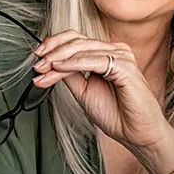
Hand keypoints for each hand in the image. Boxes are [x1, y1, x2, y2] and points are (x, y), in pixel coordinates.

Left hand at [32, 30, 169, 149]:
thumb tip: (50, 63)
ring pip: (82, 49)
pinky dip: (73, 63)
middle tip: (36, 65)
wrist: (136, 134)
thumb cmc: (117, 115)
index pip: (77, 40)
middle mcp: (116, 51)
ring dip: (58, 58)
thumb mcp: (84, 91)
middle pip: (77, 41)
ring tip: (43, 68)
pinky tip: (58, 68)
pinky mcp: (125, 66)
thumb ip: (71, 75)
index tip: (37, 58)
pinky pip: (94, 60)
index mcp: (107, 54)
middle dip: (52, 52)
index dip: (54, 45)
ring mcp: (122, 56)